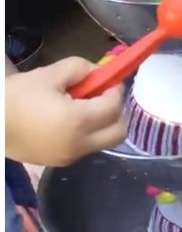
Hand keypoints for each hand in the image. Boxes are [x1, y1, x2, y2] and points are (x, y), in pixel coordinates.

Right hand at [5, 57, 124, 165]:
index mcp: (78, 121)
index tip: (108, 80)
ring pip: (103, 141)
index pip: (113, 106)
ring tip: (79, 107)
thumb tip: (100, 71)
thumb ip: (80, 69)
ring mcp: (69, 157)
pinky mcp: (59, 163)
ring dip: (101, 123)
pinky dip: (86, 133)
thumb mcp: (48, 74)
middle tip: (99, 96)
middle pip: (118, 131)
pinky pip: (85, 147)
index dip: (114, 90)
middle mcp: (79, 144)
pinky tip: (66, 120)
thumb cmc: (15, 97)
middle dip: (114, 111)